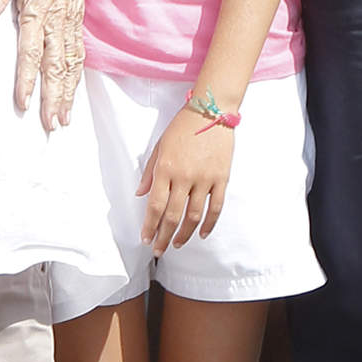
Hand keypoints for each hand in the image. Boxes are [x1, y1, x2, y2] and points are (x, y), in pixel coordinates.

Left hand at [0, 0, 90, 129]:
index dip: (26, 79)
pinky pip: (78, 51)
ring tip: (64, 119)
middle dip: (53, 98)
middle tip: (50, 126)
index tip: (22, 103)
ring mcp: (71, 17)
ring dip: (68, 93)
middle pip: (56, 66)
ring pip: (71, 63)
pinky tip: (73, 91)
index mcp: (39, 5)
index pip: (30, 51)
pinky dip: (76, 74)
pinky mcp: (77, 15)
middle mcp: (58, 17)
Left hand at [137, 106, 235, 254]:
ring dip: (184, 234)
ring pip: (194, 216)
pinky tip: (201, 234)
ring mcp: (204, 179)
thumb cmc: (182, 126)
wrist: (211, 111)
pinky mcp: (221, 178)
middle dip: (164, 236)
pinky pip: (216, 207)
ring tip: (177, 244)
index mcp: (166, 168)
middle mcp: (184, 177)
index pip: (155, 206)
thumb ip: (150, 172)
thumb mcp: (160, 146)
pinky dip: (209, 224)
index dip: (150, 226)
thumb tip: (140, 194)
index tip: (146, 238)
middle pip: (173, 216)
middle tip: (159, 249)